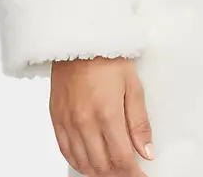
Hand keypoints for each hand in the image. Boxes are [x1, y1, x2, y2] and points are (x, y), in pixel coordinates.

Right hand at [49, 56, 153, 175]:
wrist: (79, 40)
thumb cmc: (108, 58)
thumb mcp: (133, 86)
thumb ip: (139, 122)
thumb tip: (147, 152)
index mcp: (107, 113)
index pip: (122, 158)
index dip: (134, 173)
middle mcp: (84, 123)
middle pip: (102, 166)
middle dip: (119, 175)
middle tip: (130, 173)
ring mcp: (68, 122)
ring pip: (84, 163)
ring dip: (100, 172)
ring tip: (113, 171)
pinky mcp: (56, 119)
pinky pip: (66, 152)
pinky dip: (79, 163)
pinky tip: (90, 164)